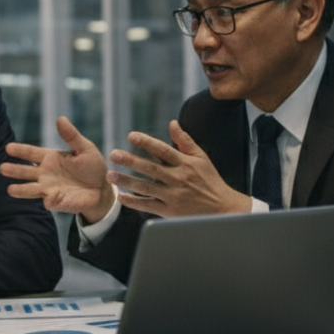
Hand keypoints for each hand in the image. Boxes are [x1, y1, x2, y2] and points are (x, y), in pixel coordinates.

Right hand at [1, 116, 113, 222]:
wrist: (102, 190)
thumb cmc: (93, 167)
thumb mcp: (85, 148)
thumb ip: (71, 136)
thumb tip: (60, 119)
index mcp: (50, 158)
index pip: (31, 153)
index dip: (20, 150)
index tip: (8, 148)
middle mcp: (45, 173)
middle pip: (25, 171)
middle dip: (14, 170)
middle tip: (2, 168)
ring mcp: (48, 188)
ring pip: (30, 189)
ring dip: (21, 190)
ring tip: (9, 190)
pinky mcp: (56, 201)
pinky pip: (48, 201)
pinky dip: (47, 200)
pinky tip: (46, 199)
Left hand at [109, 121, 248, 217]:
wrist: (222, 208)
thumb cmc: (210, 180)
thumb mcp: (201, 158)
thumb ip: (184, 141)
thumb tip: (172, 123)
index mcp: (185, 164)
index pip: (163, 150)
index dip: (147, 142)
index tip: (131, 136)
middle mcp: (178, 179)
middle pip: (151, 169)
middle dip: (131, 161)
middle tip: (113, 154)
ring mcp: (173, 196)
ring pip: (146, 188)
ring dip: (127, 181)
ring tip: (110, 175)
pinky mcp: (170, 211)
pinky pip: (148, 206)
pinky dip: (134, 202)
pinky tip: (120, 197)